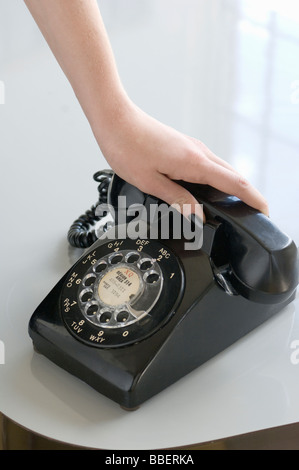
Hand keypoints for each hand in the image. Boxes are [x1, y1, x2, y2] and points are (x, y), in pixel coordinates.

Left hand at [94, 98, 268, 221]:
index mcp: (194, 162)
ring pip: (221, 169)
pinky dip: (216, 178)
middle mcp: (198, 152)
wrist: (115, 119)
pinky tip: (208, 189)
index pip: (233, 182)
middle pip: (232, 175)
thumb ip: (177, 200)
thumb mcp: (150, 182)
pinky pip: (208, 164)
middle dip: (246, 193)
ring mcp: (192, 147)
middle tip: (253, 211)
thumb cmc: (127, 147)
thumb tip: (197, 215)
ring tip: (233, 205)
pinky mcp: (184, 146)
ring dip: (231, 186)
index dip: (252, 198)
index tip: (263, 210)